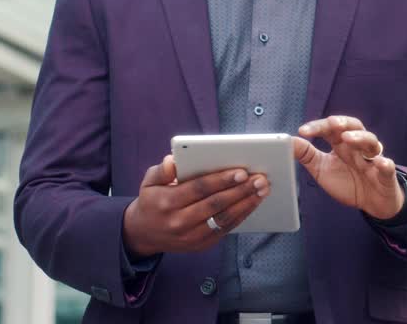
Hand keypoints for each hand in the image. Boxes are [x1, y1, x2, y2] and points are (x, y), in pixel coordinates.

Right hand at [122, 154, 269, 257]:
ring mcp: (191, 236)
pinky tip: (252, 203)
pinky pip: (225, 229)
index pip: (199, 189)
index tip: (241, 171)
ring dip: (246, 204)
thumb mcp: (148, 182)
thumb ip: (161, 170)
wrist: (144, 234)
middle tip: (260, 179)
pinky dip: (241, 216)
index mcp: (167, 202)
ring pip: (224, 219)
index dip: (221, 180)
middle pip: (216, 204)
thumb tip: (173, 161)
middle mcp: (180, 222)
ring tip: (262, 190)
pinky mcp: (201, 245)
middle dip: (240, 191)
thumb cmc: (152, 201)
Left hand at [294, 115, 403, 220]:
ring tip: (348, 138)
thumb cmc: (348, 183)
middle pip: (354, 127)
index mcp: (342, 145)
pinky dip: (385, 164)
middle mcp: (358, 148)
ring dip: (360, 138)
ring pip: (370, 142)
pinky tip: (380, 163)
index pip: (331, 129)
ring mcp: (373, 159)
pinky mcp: (385, 174)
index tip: (303, 131)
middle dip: (343, 123)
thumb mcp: (322, 170)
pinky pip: (388, 166)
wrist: (372, 204)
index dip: (318, 127)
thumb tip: (290, 141)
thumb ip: (307, 156)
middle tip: (332, 123)